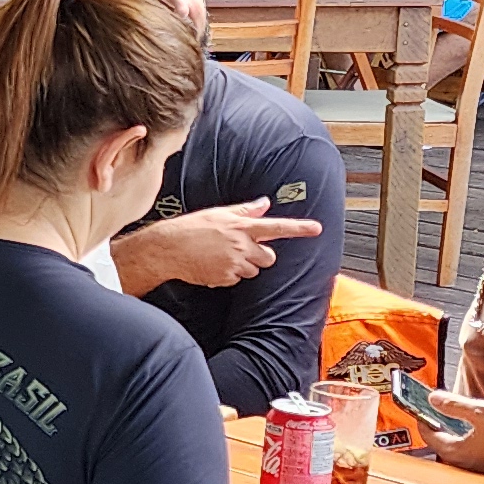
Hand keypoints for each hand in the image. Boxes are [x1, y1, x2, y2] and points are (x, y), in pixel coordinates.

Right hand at [112, 200, 319, 291]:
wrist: (167, 249)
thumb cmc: (190, 228)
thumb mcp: (217, 213)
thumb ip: (245, 210)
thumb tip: (264, 203)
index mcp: (241, 226)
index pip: (276, 226)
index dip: (298, 228)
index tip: (317, 229)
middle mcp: (241, 245)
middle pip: (268, 257)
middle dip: (259, 256)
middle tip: (240, 251)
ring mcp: (234, 263)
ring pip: (252, 271)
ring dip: (242, 267)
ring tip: (220, 258)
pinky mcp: (225, 278)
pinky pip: (235, 280)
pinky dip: (227, 276)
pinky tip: (211, 267)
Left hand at [429, 388, 483, 481]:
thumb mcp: (481, 411)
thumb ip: (454, 405)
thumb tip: (433, 398)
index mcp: (456, 451)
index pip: (428, 434)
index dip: (423, 418)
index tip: (421, 408)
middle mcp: (463, 464)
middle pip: (441, 443)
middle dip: (438, 426)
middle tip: (437, 412)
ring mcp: (478, 469)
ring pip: (458, 449)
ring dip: (454, 434)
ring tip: (458, 419)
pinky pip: (473, 454)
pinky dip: (470, 442)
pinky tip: (481, 432)